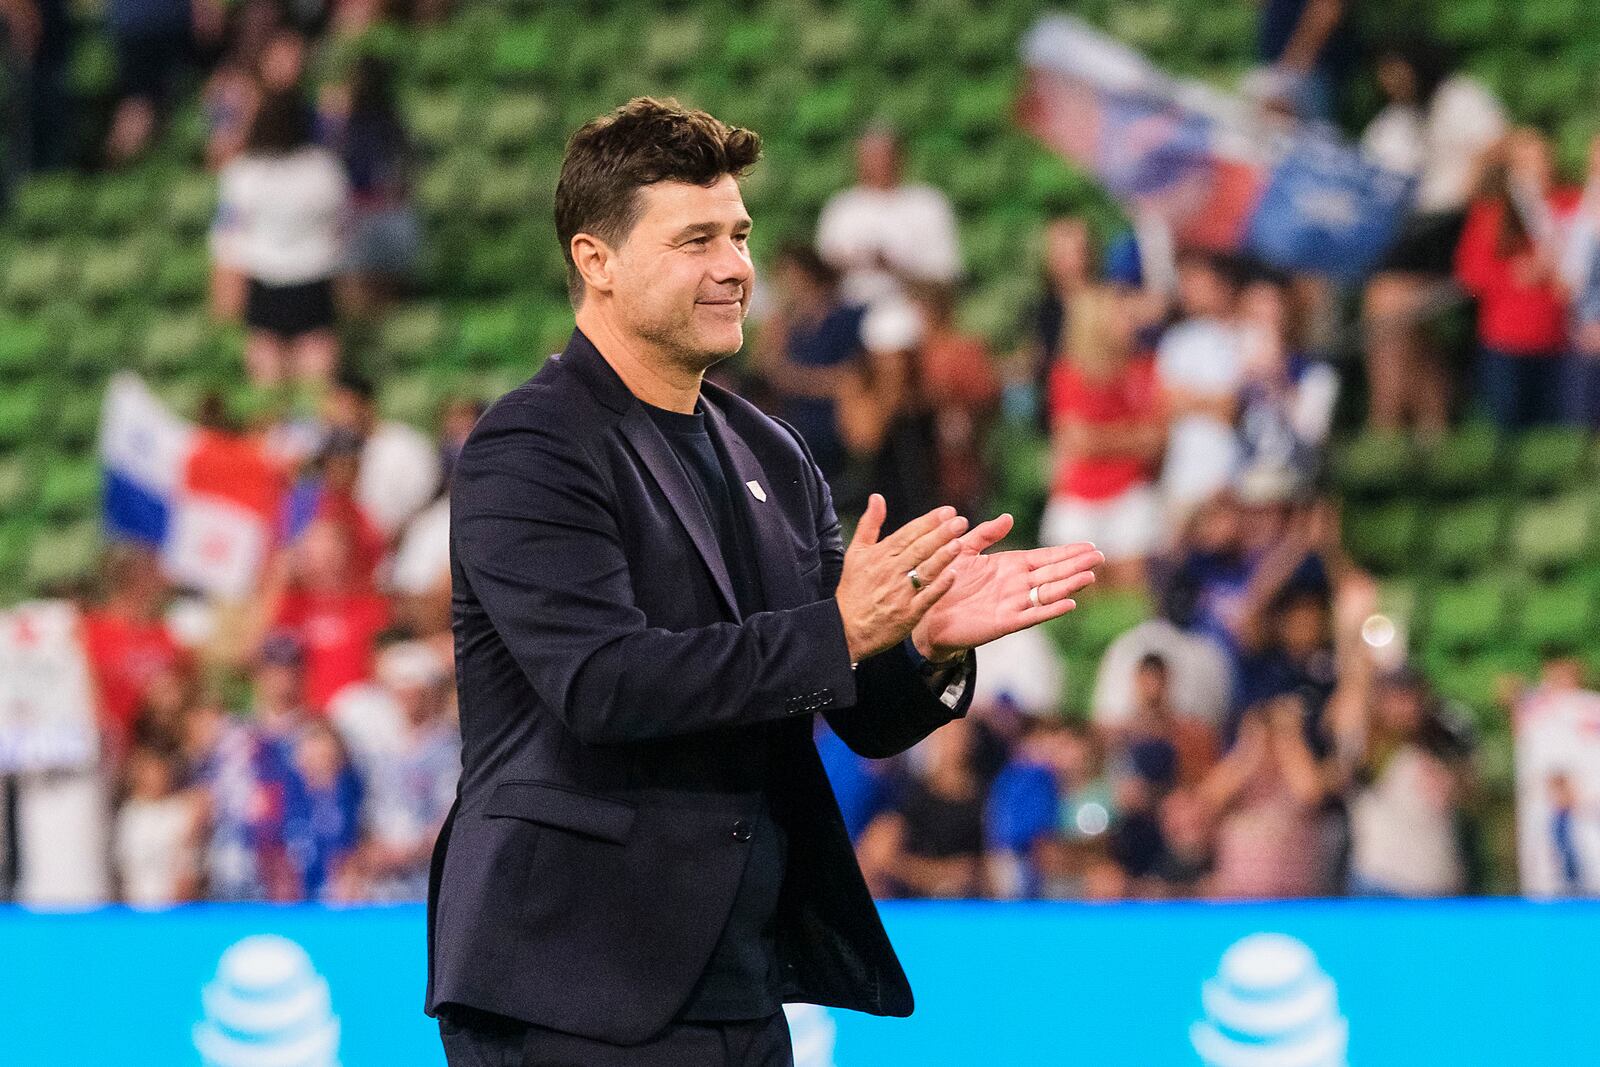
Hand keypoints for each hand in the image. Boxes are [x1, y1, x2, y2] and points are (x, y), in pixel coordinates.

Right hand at [835, 495, 967, 662]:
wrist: (845, 628)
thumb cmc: (853, 590)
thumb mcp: (855, 553)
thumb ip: (869, 524)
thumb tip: (877, 497)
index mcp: (880, 556)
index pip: (908, 534)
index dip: (929, 521)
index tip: (947, 510)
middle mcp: (890, 572)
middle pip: (919, 549)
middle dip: (941, 534)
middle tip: (960, 521)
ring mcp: (900, 593)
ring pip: (925, 570)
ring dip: (942, 556)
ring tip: (959, 542)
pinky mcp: (907, 614)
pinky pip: (926, 598)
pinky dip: (939, 586)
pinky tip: (954, 575)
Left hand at [910, 517, 1102, 660]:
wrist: (927, 613)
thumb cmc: (945, 581)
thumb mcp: (963, 550)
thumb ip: (985, 534)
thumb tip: (1009, 518)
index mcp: (1009, 566)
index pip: (1045, 557)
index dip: (1067, 552)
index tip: (1090, 545)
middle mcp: (1016, 584)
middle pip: (1052, 573)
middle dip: (1076, 565)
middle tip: (1100, 556)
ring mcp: (1012, 603)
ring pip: (1047, 592)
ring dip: (1069, 585)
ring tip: (1090, 576)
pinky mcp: (1004, 622)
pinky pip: (1032, 615)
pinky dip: (1050, 609)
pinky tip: (1069, 603)